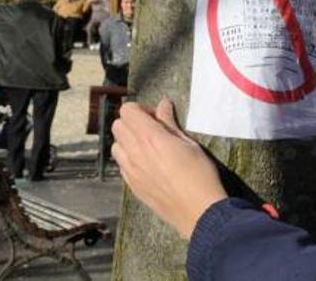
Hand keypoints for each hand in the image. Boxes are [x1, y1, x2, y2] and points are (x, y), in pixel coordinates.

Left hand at [112, 97, 226, 238]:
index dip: (142, 109)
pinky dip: (130, 158)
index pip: (127, 111)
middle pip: (118, 126)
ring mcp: (130, 170)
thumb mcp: (189, 143)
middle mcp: (134, 152)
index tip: (156, 117)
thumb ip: (170, 123)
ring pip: (116, 145)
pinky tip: (149, 165)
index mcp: (150, 137)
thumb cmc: (199, 175)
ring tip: (149, 148)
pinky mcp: (131, 185)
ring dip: (128, 141)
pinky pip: (121, 165)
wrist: (198, 210)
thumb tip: (163, 105)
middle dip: (133, 123)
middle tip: (153, 130)